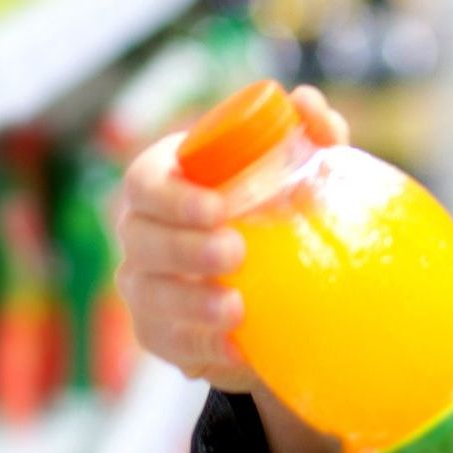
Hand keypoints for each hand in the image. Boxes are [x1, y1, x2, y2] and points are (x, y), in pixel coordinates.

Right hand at [113, 84, 350, 391]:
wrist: (276, 285)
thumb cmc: (272, 209)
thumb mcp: (298, 172)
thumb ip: (310, 136)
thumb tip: (308, 102)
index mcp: (165, 182)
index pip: (146, 182)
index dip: (173, 196)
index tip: (218, 208)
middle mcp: (143, 232)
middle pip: (141, 239)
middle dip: (183, 248)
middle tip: (235, 253)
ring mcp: (145, 285)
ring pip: (150, 296)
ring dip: (191, 304)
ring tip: (237, 309)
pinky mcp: (161, 334)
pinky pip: (170, 344)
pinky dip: (203, 348)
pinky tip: (239, 350)